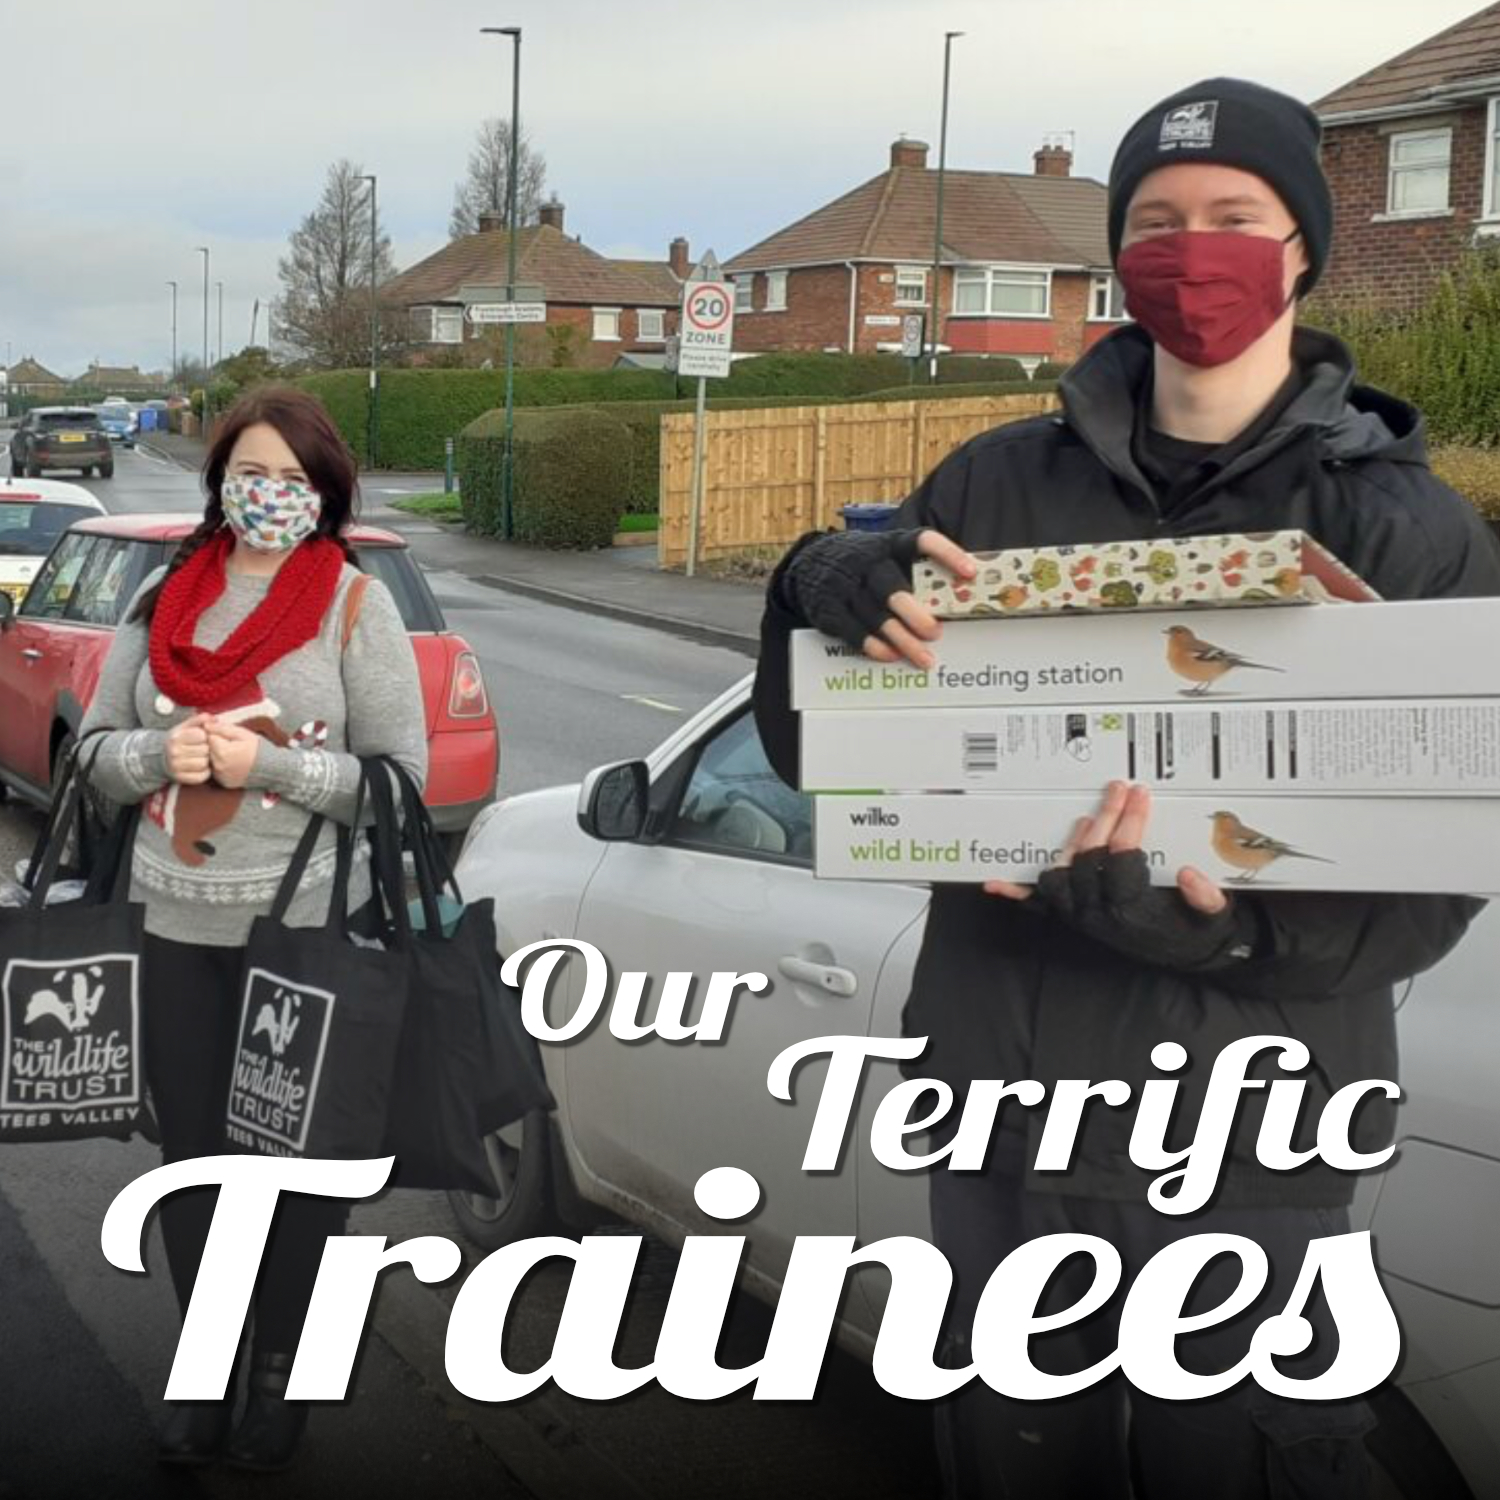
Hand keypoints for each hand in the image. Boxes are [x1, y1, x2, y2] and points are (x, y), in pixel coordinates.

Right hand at [164, 714, 211, 785]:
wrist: (161, 757)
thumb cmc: (179, 740)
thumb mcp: (185, 727)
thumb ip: (200, 719)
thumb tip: (214, 718)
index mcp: (176, 737)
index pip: (201, 735)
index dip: (204, 736)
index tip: (200, 738)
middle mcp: (174, 752)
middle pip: (204, 750)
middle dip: (206, 749)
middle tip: (200, 749)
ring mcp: (176, 767)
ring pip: (203, 763)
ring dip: (206, 761)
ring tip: (200, 757)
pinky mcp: (180, 778)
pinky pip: (202, 776)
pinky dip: (204, 772)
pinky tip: (199, 767)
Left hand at [204, 718, 259, 789]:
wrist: (270, 768)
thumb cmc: (257, 748)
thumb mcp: (242, 733)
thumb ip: (222, 728)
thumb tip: (205, 725)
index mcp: (222, 751)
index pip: (208, 737)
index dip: (217, 734)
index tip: (227, 736)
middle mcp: (218, 765)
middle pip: (207, 750)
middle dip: (215, 745)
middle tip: (231, 745)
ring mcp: (220, 775)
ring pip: (210, 760)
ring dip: (217, 756)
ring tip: (232, 754)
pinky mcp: (223, 782)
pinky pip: (215, 771)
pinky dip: (221, 766)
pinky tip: (232, 763)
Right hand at [786, 527, 977, 668]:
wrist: (811, 563)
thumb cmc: (867, 564)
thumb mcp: (889, 555)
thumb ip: (917, 572)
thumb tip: (959, 600)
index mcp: (890, 544)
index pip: (922, 541)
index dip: (948, 554)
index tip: (971, 572)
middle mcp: (868, 562)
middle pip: (891, 588)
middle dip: (915, 613)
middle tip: (935, 633)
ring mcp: (845, 585)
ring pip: (875, 616)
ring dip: (902, 640)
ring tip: (924, 658)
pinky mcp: (829, 607)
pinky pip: (853, 630)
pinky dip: (873, 645)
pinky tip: (891, 655)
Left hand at [986, 783, 1250, 973]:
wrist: (1189, 954)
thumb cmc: (1199, 930)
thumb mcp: (1214, 917)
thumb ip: (1207, 899)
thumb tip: (1191, 875)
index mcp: (1131, 912)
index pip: (1121, 859)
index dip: (1130, 825)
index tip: (1140, 797)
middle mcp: (1098, 915)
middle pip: (1090, 858)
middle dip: (1107, 818)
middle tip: (1119, 789)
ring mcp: (1080, 917)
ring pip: (1062, 873)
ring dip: (1074, 842)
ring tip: (1092, 816)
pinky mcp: (1072, 917)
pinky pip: (1037, 906)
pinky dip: (1015, 894)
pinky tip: (993, 884)